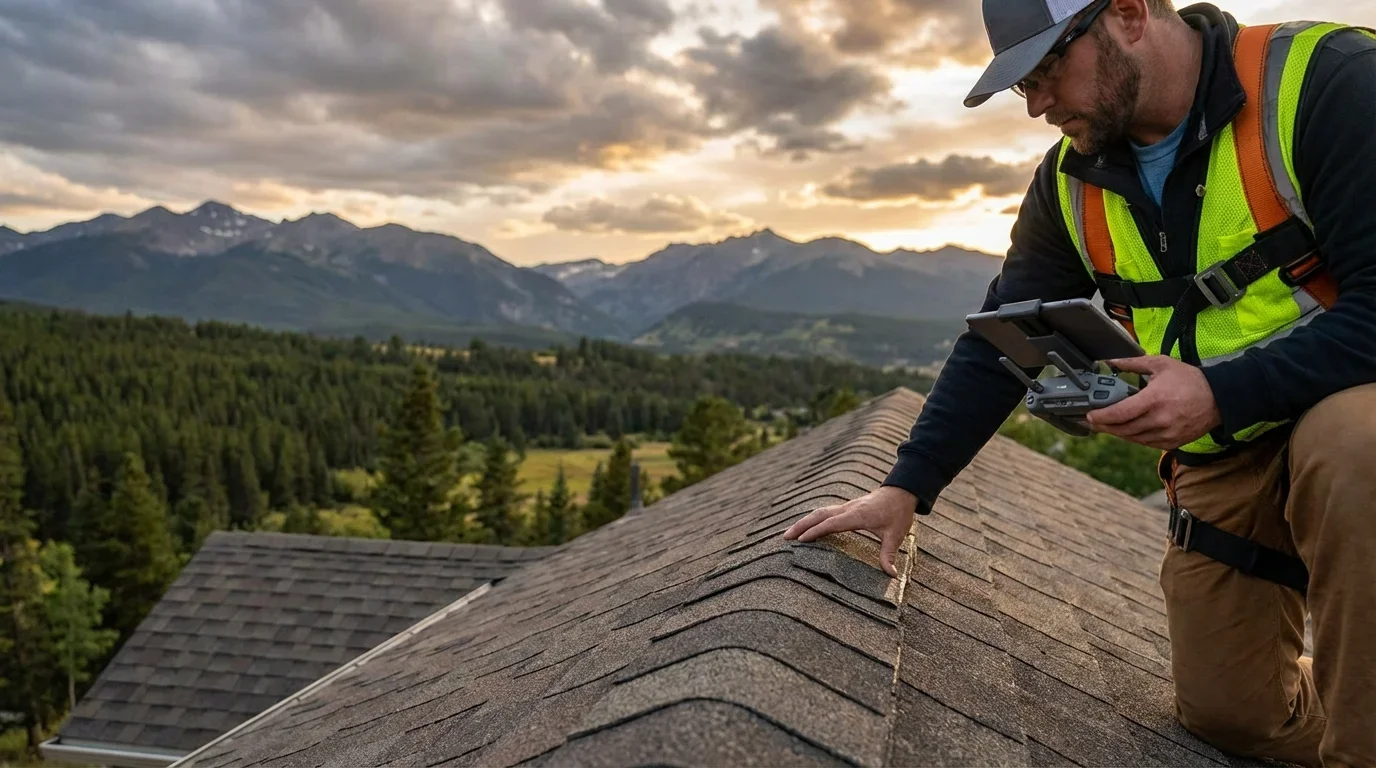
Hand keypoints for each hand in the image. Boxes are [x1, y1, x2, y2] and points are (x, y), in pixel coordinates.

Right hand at [781, 485, 915, 576]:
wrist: (901, 491)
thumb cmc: (898, 513)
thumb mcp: (896, 535)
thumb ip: (890, 554)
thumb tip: (891, 575)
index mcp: (857, 516)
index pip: (831, 523)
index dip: (816, 531)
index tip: (801, 540)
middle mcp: (848, 509)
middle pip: (819, 515)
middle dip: (801, 525)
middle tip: (785, 537)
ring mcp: (846, 507)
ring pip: (819, 512)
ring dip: (804, 521)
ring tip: (789, 533)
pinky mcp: (846, 507)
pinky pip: (825, 512)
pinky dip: (812, 519)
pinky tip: (806, 526)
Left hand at [1085, 354, 1221, 449]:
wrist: (1220, 398)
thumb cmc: (1191, 380)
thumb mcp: (1161, 364)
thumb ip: (1133, 363)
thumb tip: (1111, 361)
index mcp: (1154, 399)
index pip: (1120, 413)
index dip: (1102, 416)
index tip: (1090, 415)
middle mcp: (1159, 419)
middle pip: (1123, 429)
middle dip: (1105, 426)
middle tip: (1093, 422)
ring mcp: (1167, 433)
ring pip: (1133, 438)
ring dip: (1118, 433)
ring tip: (1106, 426)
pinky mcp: (1173, 442)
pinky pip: (1146, 443)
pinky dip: (1134, 438)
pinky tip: (1127, 431)